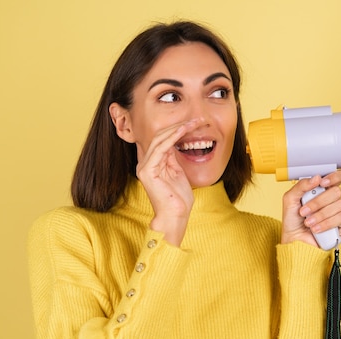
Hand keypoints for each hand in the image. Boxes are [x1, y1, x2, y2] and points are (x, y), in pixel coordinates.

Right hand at [135, 118, 205, 245]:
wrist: (175, 216)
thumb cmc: (178, 199)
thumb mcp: (177, 172)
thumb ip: (172, 158)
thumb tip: (176, 142)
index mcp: (151, 163)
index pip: (161, 139)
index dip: (175, 128)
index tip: (192, 122)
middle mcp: (144, 163)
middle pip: (159, 136)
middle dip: (178, 126)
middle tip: (196, 120)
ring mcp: (144, 167)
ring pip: (159, 139)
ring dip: (177, 129)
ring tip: (193, 123)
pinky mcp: (148, 171)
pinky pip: (160, 149)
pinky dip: (173, 138)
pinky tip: (184, 131)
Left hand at [281, 171, 340, 246]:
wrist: (294, 240)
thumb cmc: (292, 220)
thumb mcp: (290, 199)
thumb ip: (301, 185)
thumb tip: (317, 177)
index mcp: (322, 189)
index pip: (339, 177)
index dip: (335, 176)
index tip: (322, 183)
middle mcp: (331, 199)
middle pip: (337, 191)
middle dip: (318, 202)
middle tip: (304, 211)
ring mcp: (337, 212)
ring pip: (339, 205)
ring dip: (319, 215)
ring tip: (308, 222)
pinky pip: (340, 218)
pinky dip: (325, 224)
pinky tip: (316, 229)